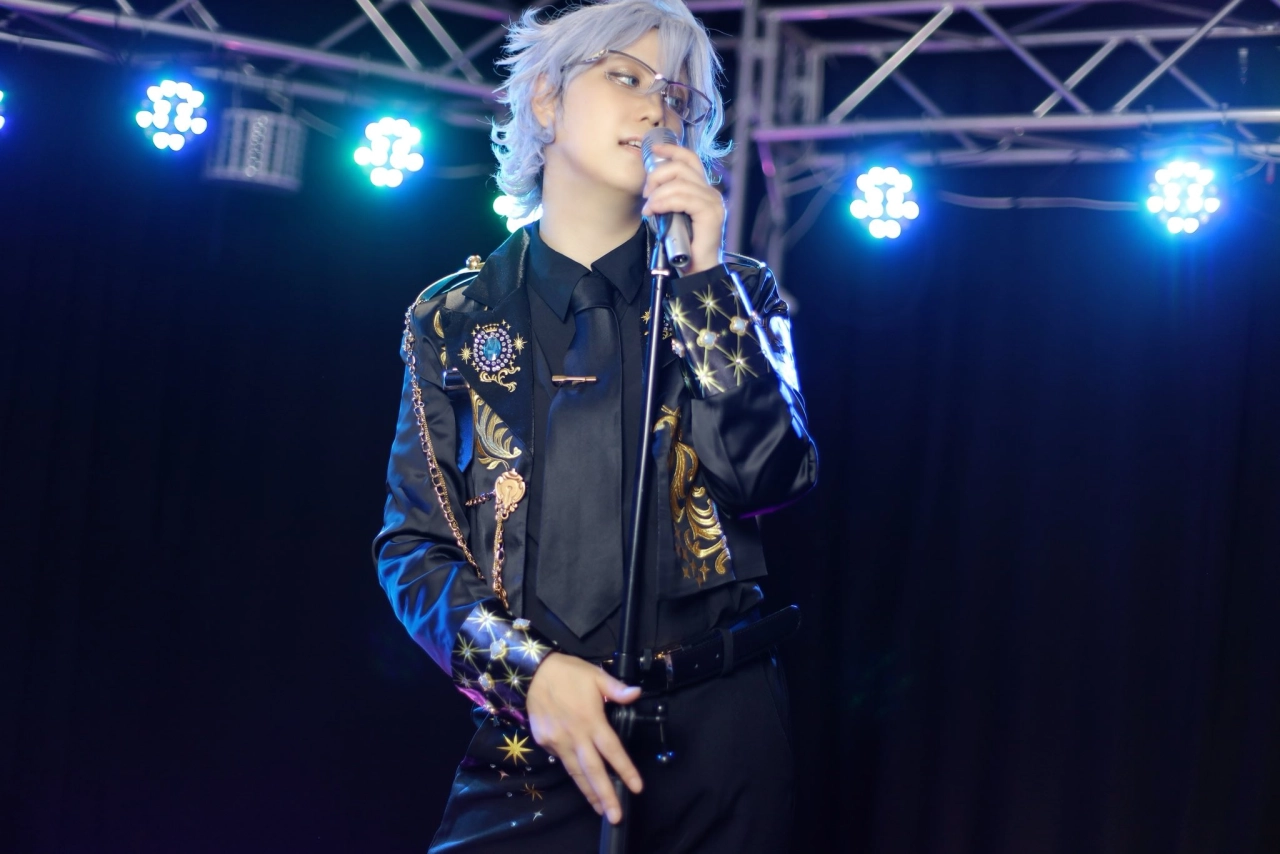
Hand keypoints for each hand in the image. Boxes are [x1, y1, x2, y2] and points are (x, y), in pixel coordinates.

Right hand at [526, 652, 643, 823]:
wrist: (533, 673)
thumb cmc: (569, 673)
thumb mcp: (596, 675)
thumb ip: (616, 689)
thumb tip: (636, 694)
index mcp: (591, 720)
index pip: (612, 750)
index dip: (625, 770)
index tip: (636, 787)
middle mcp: (575, 736)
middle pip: (593, 770)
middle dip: (605, 795)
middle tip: (615, 816)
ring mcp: (557, 742)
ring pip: (575, 772)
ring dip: (588, 792)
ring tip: (600, 810)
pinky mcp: (545, 743)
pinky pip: (561, 760)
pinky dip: (572, 772)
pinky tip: (581, 780)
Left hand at [641, 142, 725, 275]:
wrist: (697, 271)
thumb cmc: (683, 246)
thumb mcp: (672, 214)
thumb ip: (668, 197)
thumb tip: (651, 184)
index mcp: (703, 190)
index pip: (690, 159)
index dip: (672, 150)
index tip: (653, 151)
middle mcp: (711, 193)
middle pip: (682, 167)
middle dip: (657, 176)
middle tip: (646, 194)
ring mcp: (713, 203)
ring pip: (680, 183)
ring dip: (658, 194)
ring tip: (649, 209)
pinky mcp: (711, 214)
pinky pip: (684, 198)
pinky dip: (665, 202)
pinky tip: (655, 211)